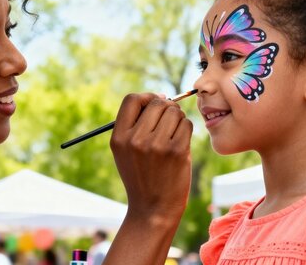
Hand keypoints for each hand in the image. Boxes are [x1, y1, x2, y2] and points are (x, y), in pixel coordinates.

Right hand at [110, 92, 191, 221]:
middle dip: (166, 107)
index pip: (131, 99)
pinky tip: (181, 143)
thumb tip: (160, 97)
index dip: (146, 97)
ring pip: (174, 112)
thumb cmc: (142, 176)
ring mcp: (156, 145)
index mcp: (118, 137)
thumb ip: (135, 124)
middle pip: (156, 103)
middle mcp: (135, 140)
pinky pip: (187, 124)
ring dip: (178, 119)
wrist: (153, 209)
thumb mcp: (126, 151)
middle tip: (169, 121)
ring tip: (173, 134)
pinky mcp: (177, 152)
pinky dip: (186, 130)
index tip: (154, 104)